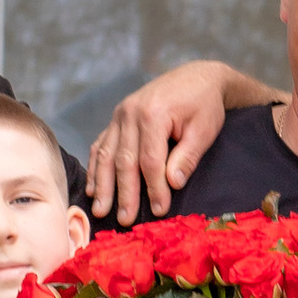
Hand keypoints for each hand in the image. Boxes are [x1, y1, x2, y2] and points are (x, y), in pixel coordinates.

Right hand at [86, 61, 242, 224]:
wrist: (197, 77)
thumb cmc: (204, 105)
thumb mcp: (204, 130)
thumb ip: (187, 157)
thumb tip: (172, 184)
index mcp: (153, 114)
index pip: (150, 160)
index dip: (153, 188)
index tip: (159, 210)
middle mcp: (130, 113)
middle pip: (123, 160)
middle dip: (123, 193)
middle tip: (124, 220)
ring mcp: (119, 114)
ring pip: (106, 154)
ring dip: (102, 184)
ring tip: (101, 209)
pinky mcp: (117, 118)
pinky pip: (101, 144)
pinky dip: (95, 167)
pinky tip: (93, 187)